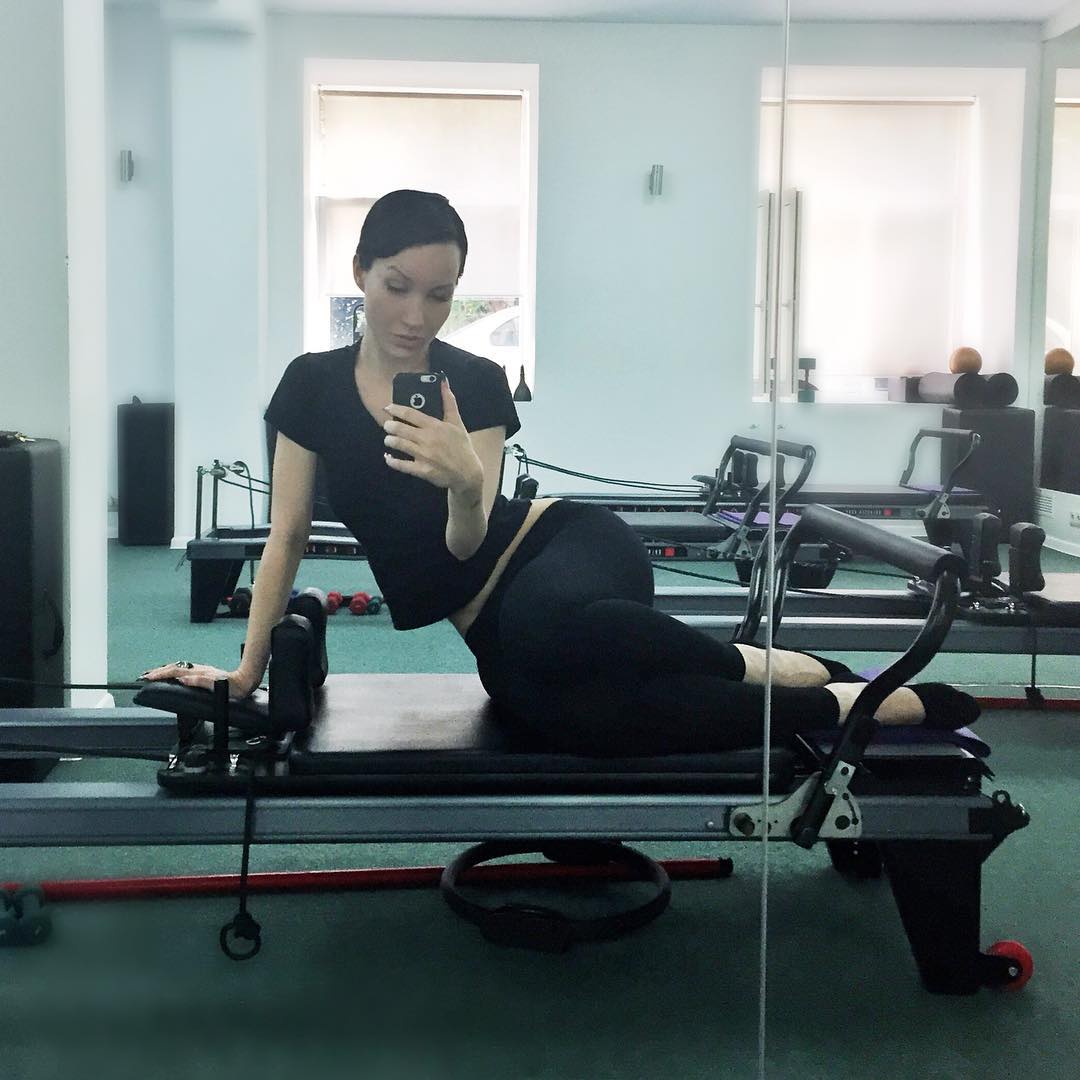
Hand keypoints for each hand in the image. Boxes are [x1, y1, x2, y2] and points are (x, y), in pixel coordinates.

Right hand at [138, 662, 258, 699]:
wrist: (245, 682)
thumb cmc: (233, 687)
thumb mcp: (216, 685)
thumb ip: (199, 681)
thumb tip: (183, 679)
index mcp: (199, 673)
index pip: (175, 672)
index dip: (161, 674)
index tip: (149, 677)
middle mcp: (200, 669)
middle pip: (175, 668)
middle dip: (159, 671)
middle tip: (146, 675)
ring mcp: (202, 670)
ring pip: (180, 668)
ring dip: (166, 670)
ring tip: (155, 673)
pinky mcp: (206, 673)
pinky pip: (186, 670)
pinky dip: (176, 671)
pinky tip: (175, 674)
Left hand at [382, 380, 482, 494]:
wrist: (467, 473)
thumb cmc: (462, 446)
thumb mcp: (457, 423)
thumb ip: (449, 402)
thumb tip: (443, 382)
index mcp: (435, 426)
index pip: (410, 414)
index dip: (396, 409)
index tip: (388, 407)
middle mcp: (427, 440)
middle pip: (400, 429)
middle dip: (389, 426)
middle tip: (387, 425)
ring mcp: (423, 456)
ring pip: (399, 445)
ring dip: (389, 441)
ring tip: (388, 439)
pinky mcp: (422, 470)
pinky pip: (402, 465)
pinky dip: (392, 461)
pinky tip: (388, 458)